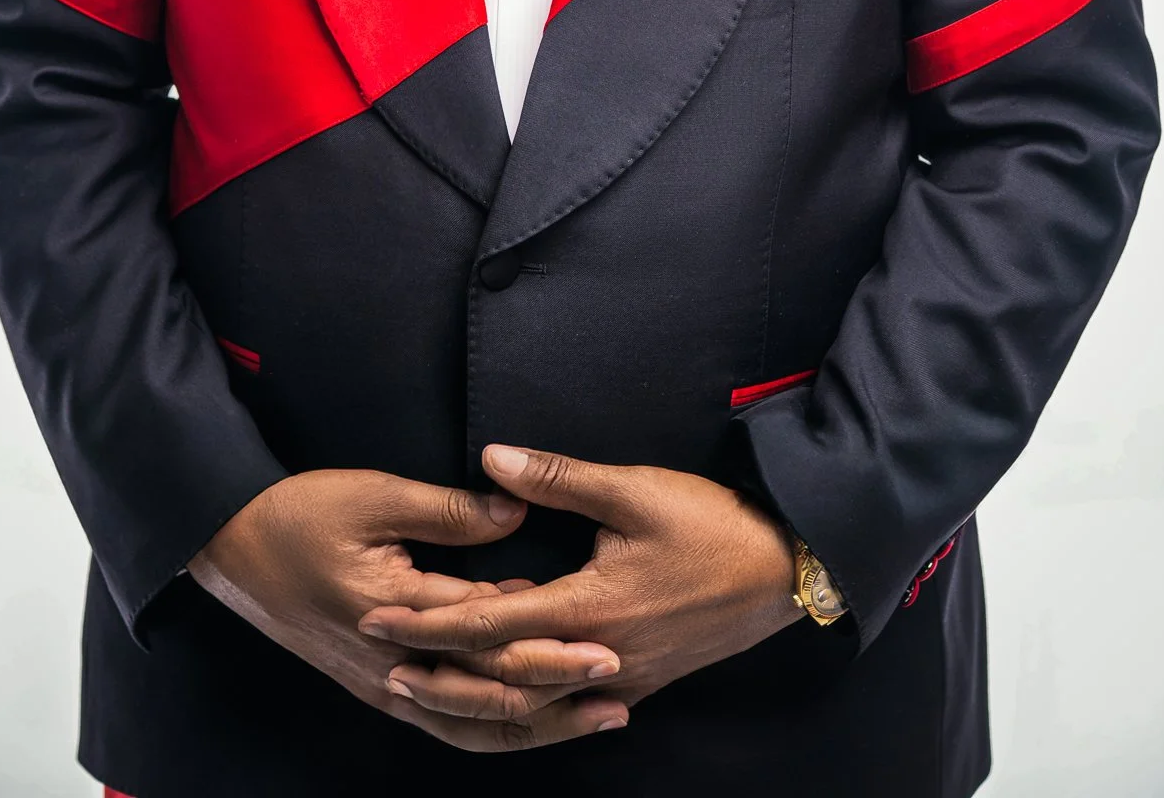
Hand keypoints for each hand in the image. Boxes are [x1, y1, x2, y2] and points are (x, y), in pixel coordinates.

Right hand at [188, 469, 626, 748]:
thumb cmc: (300, 514)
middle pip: (490, 696)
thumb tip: (516, 512)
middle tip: (619, 682)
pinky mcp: (379, 687)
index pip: (489, 639)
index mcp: (395, 616)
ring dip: (537, 723)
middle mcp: (393, 667)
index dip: (551, 643)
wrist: (233, 547)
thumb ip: (449, 510)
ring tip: (595, 715)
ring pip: (471, 726)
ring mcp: (384, 686)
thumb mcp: (375, 496)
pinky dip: (493, 726)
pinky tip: (531, 719)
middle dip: (559, 693)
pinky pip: (446, 723)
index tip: (607, 638)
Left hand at [360, 445, 802, 719]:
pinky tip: (510, 690)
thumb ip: (559, 478)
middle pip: (500, 679)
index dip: (427, 622)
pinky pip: (569, 704)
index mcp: (588, 609)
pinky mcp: (641, 680)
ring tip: (429, 682)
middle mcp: (598, 656)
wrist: (786, 569)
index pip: (488, 623)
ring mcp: (621, 677)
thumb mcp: (634, 489)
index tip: (377, 619)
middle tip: (382, 665)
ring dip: (477, 692)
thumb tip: (492, 459)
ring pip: (534, 701)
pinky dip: (528, 701)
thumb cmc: (712, 524)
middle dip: (439, 672)